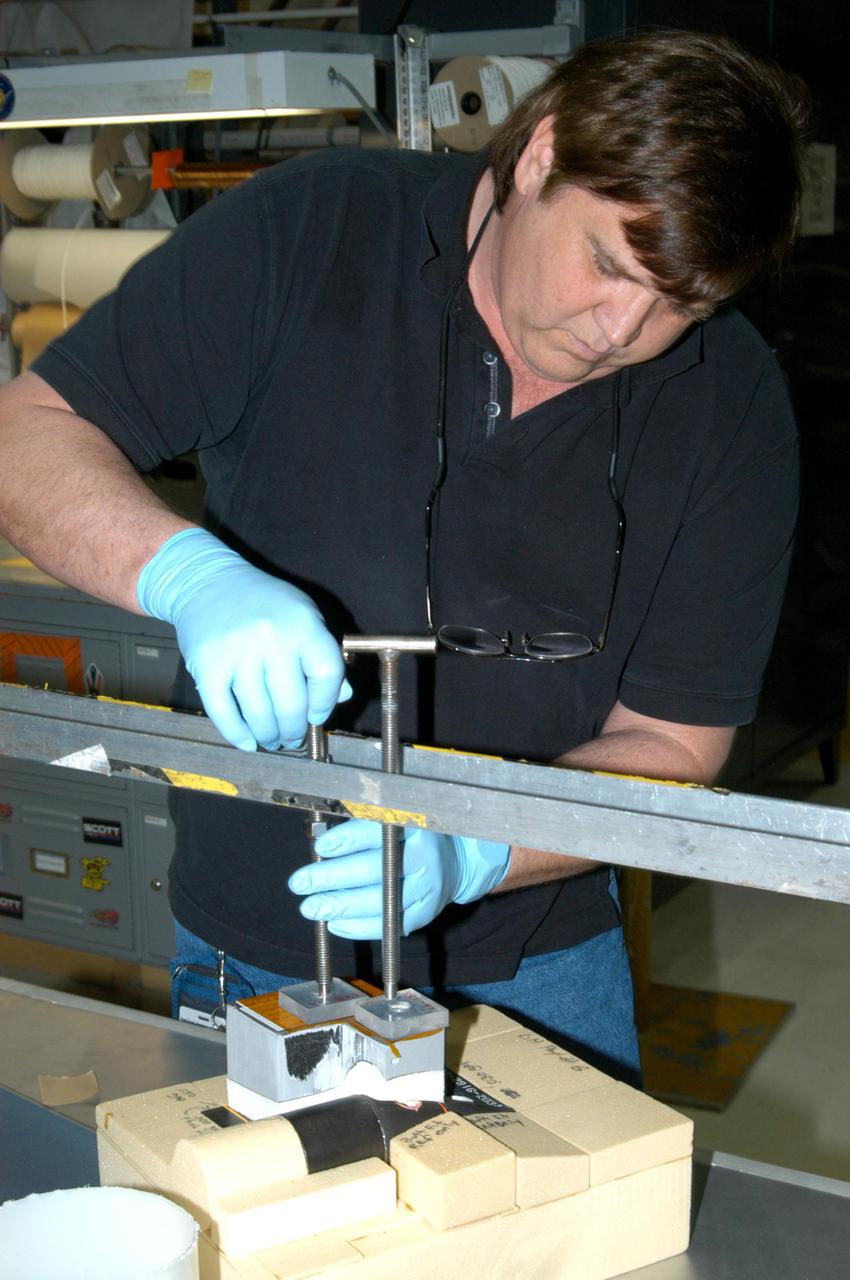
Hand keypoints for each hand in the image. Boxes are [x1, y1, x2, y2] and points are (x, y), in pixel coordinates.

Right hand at [136, 528, 350, 750]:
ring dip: (268, 736)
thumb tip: (342, 697)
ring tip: (271, 740)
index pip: (327, 675)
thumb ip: (323, 654)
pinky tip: (246, 742)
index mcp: (303, 624)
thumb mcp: (304, 616)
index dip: (325, 703)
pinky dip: (236, 734)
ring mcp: (237, 652)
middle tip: (292, 738)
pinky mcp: (207, 665)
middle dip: (294, 730)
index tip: (317, 716)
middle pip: (292, 704)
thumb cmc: (264, 603)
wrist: (208, 581)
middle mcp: (272, 637)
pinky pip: (223, 711)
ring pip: (259, 713)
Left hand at [288, 818, 510, 937]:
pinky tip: (335, 924)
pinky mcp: (425, 913)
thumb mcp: (392, 821)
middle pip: (376, 869)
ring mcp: (427, 888)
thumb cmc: (407, 838)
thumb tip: (320, 847)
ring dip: (342, 906)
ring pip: (381, 901)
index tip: (321, 847)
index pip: (378, 831)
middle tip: (300, 883)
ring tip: (311, 908)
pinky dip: (360, 928)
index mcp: (414, 826)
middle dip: (333, 877)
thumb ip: (361, 829)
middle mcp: (424, 856)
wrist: (453, 861)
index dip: (349, 839)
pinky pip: (389, 926)